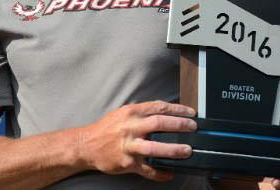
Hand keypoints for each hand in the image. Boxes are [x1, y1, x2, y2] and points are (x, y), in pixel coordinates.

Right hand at [77, 101, 196, 180]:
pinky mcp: (127, 162)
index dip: (177, 109)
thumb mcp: (123, 113)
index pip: (159, 107)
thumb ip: (142, 112)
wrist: (86, 145)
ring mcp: (129, 146)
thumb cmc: (106, 129)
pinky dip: (160, 173)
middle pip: (159, 123)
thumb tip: (166, 113)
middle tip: (193, 128)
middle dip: (179, 125)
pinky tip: (170, 172)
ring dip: (173, 149)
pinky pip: (147, 169)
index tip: (191, 113)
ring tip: (187, 151)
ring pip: (154, 147)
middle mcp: (130, 127)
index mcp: (131, 113)